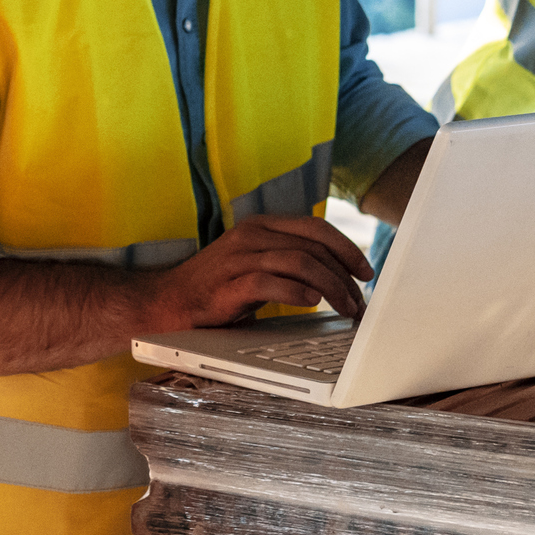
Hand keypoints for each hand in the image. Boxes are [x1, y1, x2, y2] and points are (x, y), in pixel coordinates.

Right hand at [136, 214, 376, 330]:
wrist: (167, 304)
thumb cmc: (217, 290)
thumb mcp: (256, 266)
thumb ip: (288, 263)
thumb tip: (337, 277)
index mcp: (261, 226)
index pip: (316, 228)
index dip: (347, 248)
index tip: (366, 271)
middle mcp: (252, 236)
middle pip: (314, 245)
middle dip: (345, 273)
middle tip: (360, 300)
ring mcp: (238, 258)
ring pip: (300, 262)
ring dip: (331, 287)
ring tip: (346, 308)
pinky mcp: (229, 285)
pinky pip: (271, 282)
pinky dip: (297, 292)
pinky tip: (313, 304)